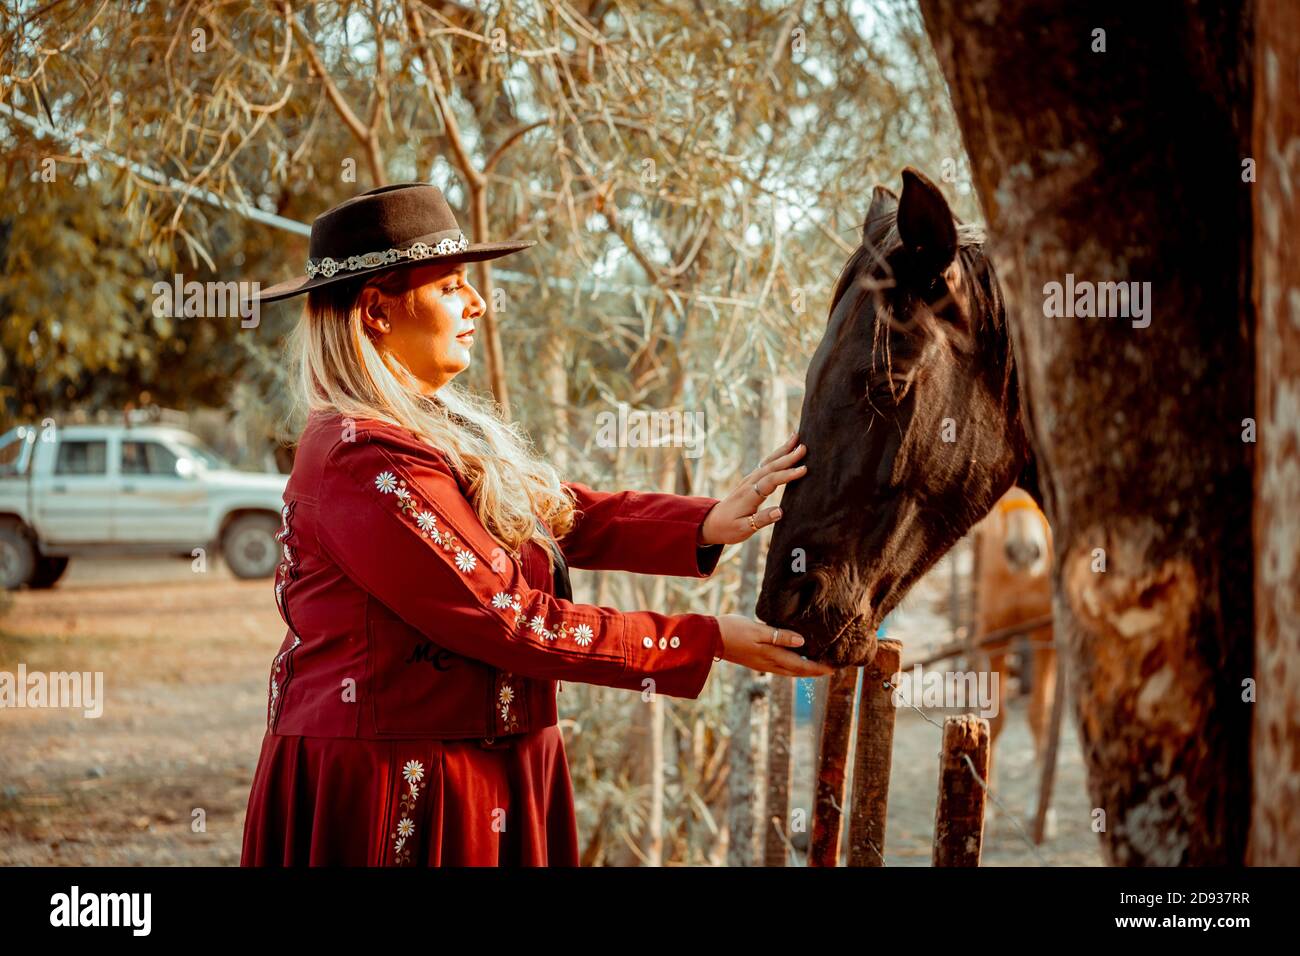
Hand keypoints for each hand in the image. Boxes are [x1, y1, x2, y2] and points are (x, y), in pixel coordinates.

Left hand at [698, 432, 807, 545]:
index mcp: (749, 496)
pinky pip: (765, 464)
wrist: (713, 523)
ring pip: (768, 462)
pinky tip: (786, 448)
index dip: (787, 475)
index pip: (770, 481)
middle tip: (804, 447)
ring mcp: (749, 479)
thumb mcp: (743, 529)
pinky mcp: (750, 480)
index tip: (803, 470)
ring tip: (796, 437)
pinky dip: (777, 454)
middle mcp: (749, 484)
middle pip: (770, 467)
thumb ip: (762, 520)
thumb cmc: (729, 528)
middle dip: (788, 457)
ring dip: (783, 450)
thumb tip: (780, 511)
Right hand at [716, 614, 833, 676]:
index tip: (833, 668)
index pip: (801, 665)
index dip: (818, 668)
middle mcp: (768, 664)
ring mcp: (761, 664)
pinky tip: (791, 661)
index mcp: (771, 657)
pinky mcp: (754, 661)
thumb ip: (780, 636)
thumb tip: (802, 642)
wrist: (708, 638)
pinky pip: (779, 668)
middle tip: (829, 670)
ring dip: (803, 670)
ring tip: (814, 667)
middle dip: (813, 671)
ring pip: (788, 671)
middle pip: (797, 671)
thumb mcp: (757, 630)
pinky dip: (791, 666)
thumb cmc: (732, 630)